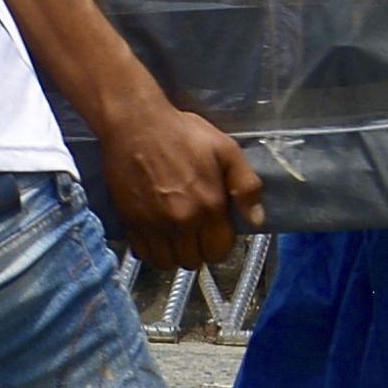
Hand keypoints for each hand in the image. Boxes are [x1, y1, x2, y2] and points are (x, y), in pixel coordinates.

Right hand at [89, 98, 264, 272]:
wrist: (136, 124)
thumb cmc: (183, 133)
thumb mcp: (226, 149)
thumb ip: (246, 186)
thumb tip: (257, 219)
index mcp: (209, 206)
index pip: (219, 251)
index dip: (219, 243)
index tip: (215, 231)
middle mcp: (181, 222)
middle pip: (193, 261)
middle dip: (198, 250)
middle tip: (195, 232)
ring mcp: (153, 225)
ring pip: (167, 263)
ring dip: (174, 254)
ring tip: (175, 237)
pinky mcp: (130, 222)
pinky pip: (143, 254)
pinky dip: (152, 250)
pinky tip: (156, 235)